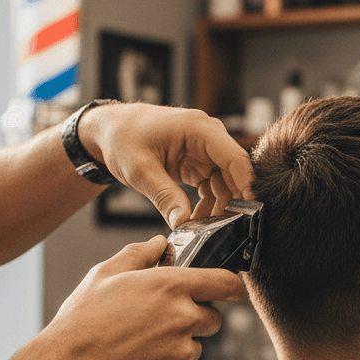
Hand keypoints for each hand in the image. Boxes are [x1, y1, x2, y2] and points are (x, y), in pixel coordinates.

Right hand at [43, 236, 243, 359]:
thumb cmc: (84, 319)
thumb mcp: (106, 273)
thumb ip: (140, 253)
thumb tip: (158, 243)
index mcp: (172, 286)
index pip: (226, 283)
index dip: (228, 286)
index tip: (224, 290)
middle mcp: (183, 318)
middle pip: (214, 318)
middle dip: (195, 317)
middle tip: (161, 318)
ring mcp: (181, 351)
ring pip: (194, 345)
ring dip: (178, 343)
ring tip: (140, 340)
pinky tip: (136, 359)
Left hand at [78, 103, 253, 227]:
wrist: (108, 131)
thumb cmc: (122, 138)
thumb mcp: (141, 170)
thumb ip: (165, 197)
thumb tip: (184, 225)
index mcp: (199, 129)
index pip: (236, 158)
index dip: (248, 186)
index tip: (252, 213)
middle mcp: (207, 136)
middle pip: (235, 172)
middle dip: (233, 202)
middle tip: (227, 230)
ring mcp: (204, 149)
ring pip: (225, 182)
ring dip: (219, 206)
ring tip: (204, 228)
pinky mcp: (197, 161)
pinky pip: (212, 184)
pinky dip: (208, 203)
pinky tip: (196, 220)